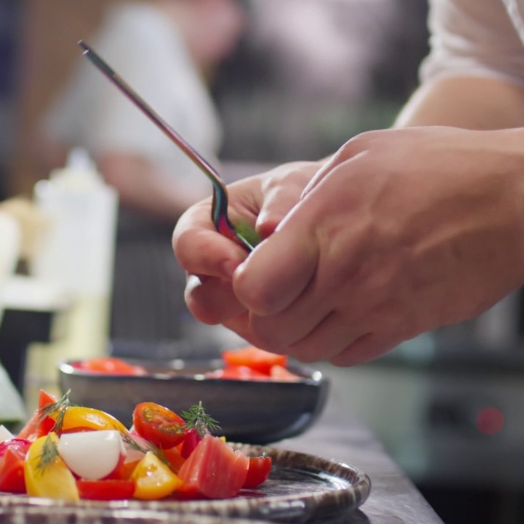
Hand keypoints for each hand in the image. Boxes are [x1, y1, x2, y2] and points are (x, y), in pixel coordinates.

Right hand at [173, 161, 323, 324]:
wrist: (336, 221)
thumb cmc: (303, 195)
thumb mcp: (292, 185)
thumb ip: (279, 199)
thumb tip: (268, 228)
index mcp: (207, 227)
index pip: (187, 245)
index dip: (205, 256)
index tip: (236, 261)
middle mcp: (213, 271)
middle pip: (201, 299)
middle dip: (232, 295)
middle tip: (269, 284)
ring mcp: (235, 304)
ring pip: (235, 324)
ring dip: (265, 312)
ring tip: (302, 286)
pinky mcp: (262, 327)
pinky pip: (267, 338)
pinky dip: (290, 323)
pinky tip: (314, 300)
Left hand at [197, 126, 523, 365]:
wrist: (517, 202)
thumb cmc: (439, 167)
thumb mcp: (358, 156)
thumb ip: (303, 196)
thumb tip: (267, 226)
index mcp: (325, 225)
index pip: (253, 288)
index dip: (243, 287)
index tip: (255, 270)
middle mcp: (346, 273)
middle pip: (272, 329)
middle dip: (264, 315)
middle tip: (276, 292)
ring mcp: (377, 306)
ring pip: (307, 349)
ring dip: (297, 331)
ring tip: (311, 299)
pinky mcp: (404, 327)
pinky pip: (349, 356)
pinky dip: (336, 342)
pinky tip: (345, 310)